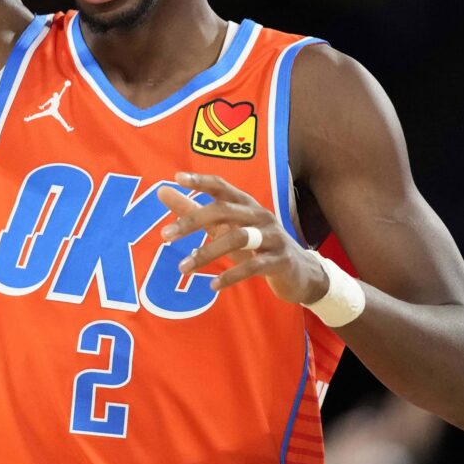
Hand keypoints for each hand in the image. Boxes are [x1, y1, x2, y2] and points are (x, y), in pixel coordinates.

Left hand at [156, 172, 331, 303]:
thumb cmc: (256, 246)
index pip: (222, 186)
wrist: (300, 273)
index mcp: (246, 204)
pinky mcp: (280, 260)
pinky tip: (213, 285)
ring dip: (207, 253)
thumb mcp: (224, 227)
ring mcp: (272, 237)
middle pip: (224, 210)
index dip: (201, 181)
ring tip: (184, 267)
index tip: (177, 178)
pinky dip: (231, 275)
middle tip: (165, 236)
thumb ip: (193, 211)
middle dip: (193, 222)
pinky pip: (254, 266)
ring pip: (238, 238)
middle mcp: (260, 215)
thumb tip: (163, 190)